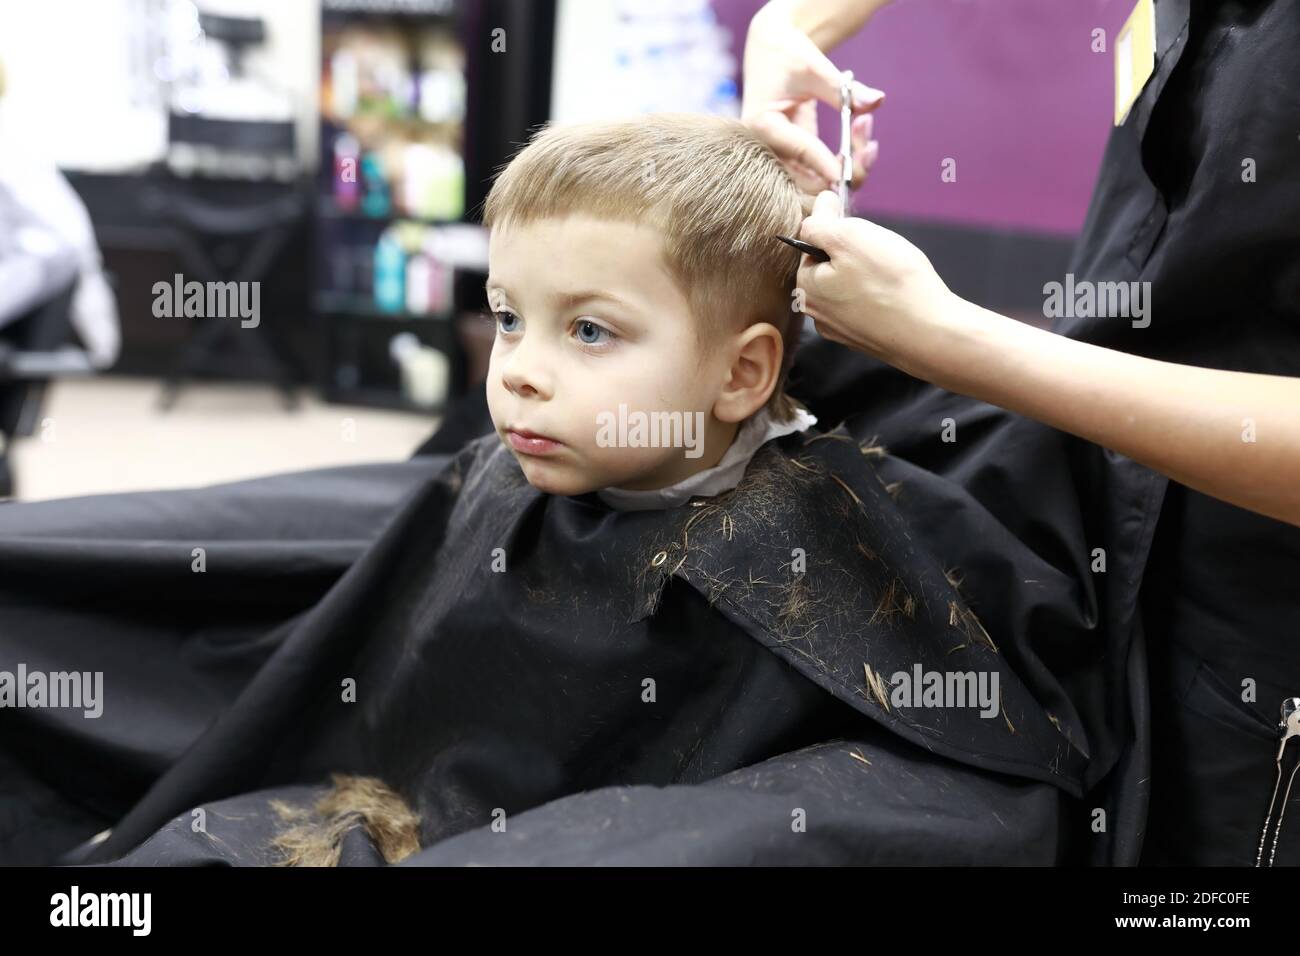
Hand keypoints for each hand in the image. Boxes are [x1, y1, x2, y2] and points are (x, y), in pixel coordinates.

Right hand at [741, 3, 883, 198]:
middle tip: (870, 146)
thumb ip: (844, 90)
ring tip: (865, 128)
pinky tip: (860, 133)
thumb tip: (876, 101)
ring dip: (848, 167)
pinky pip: (821, 170)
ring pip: (817, 181)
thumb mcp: (815, 68)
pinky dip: (844, 160)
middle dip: (843, 171)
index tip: (851, 172)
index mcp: (761, 125)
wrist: (773, 49)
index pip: (799, 152)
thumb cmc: (786, 53)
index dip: (826, 165)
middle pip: (807, 182)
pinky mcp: (795, 154)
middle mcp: (767, 148)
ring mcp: (780, 154)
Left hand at [796, 191, 958, 374]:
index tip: (861, 231)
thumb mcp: (849, 237)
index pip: (811, 246)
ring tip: (892, 274)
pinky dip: (881, 297)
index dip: (837, 231)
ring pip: (851, 287)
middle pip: (831, 268)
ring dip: (870, 276)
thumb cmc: (890, 283)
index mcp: (805, 288)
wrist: (928, 333)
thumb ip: (822, 221)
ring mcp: (842, 330)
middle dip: (855, 255)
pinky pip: (868, 307)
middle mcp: (817, 314)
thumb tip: (817, 206)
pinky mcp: (867, 339)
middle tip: (882, 254)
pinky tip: (897, 296)